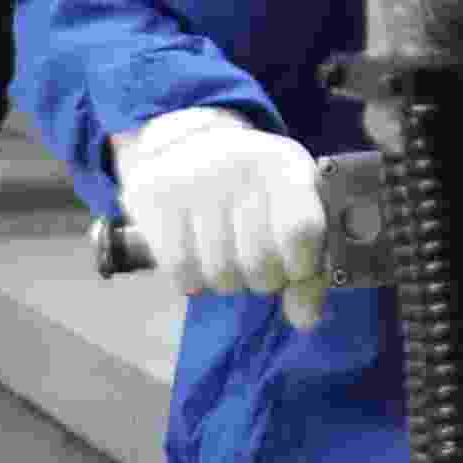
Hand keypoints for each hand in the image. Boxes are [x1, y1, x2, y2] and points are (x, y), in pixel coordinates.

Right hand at [113, 108, 330, 332]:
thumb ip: (310, 268)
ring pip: (219, 273)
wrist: (189, 143)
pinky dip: (193, 280)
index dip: (302, 266)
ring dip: (229, 282)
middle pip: (259, 262)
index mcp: (284, 165)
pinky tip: (199, 260)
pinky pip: (180, 270)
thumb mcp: (294, 210)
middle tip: (259, 263)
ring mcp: (191, 179)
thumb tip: (305, 319)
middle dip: (264, 279)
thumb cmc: (256, 191)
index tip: (296, 267)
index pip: (301, 230)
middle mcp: (238, 165)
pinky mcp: (152, 197)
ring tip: (229, 258)